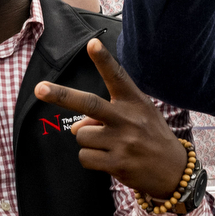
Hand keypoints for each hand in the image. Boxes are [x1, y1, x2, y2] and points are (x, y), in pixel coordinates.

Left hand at [36, 39, 189, 198]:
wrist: (174, 171)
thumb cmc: (152, 138)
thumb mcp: (138, 118)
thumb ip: (107, 115)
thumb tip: (76, 127)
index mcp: (135, 102)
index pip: (117, 76)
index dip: (103, 59)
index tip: (91, 44)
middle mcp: (128, 118)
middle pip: (88, 103)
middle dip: (61, 95)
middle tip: (40, 88)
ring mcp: (122, 141)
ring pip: (82, 135)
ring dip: (88, 141)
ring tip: (110, 146)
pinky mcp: (117, 163)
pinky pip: (85, 157)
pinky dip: (91, 159)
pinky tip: (109, 160)